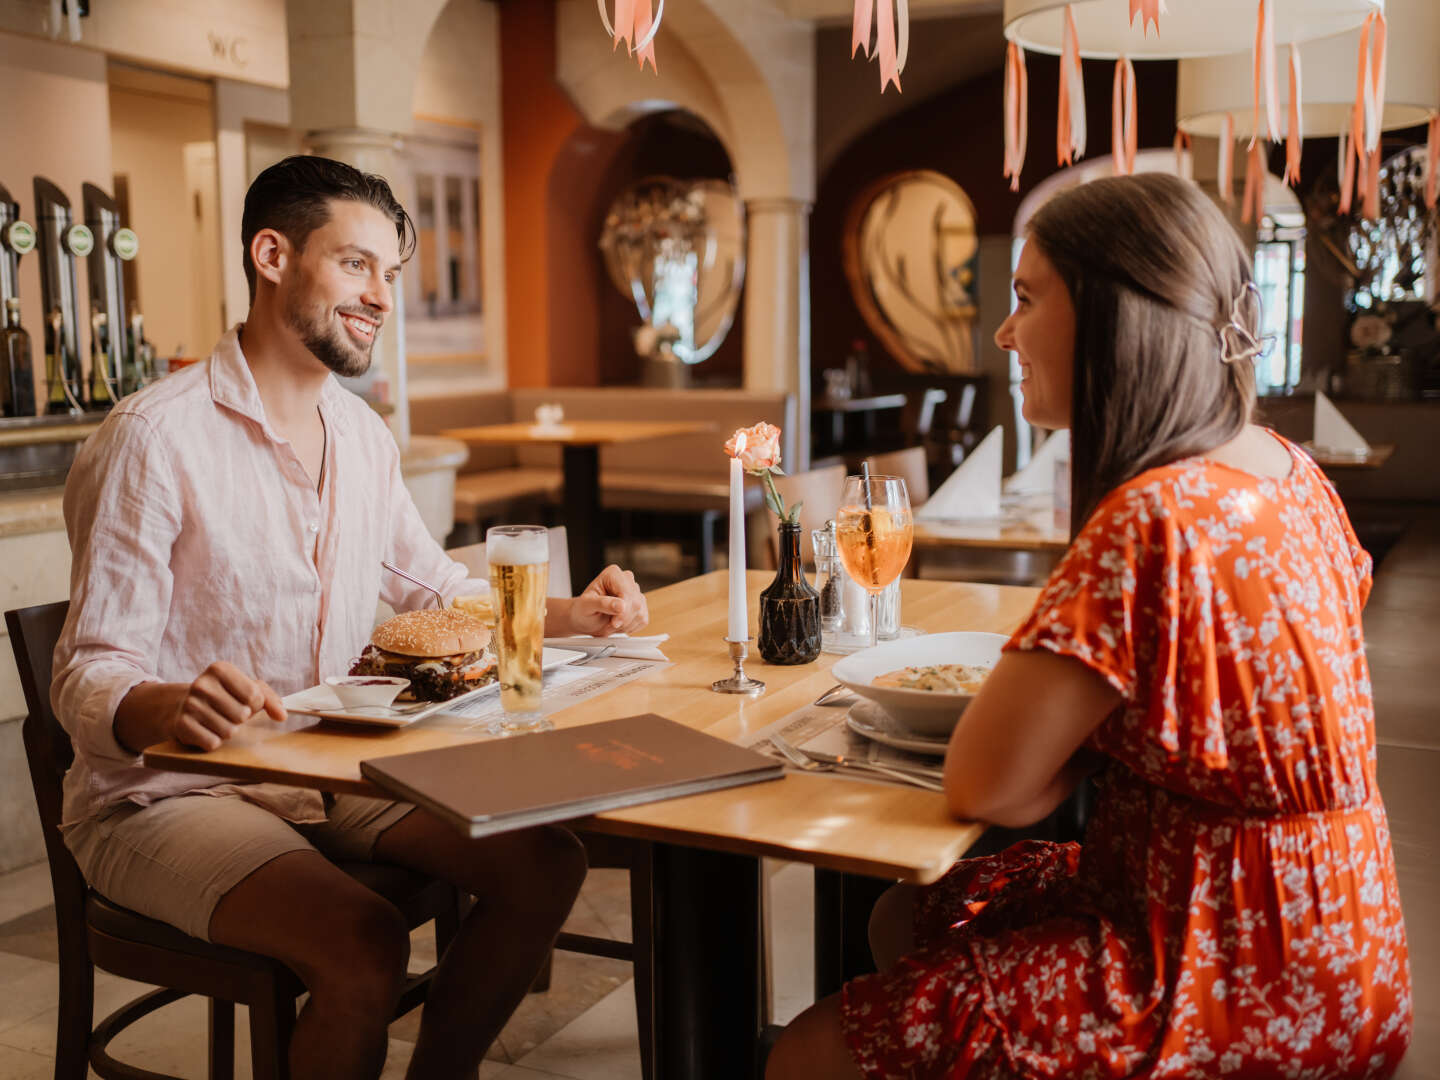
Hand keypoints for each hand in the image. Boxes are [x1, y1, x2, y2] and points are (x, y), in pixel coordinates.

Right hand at [170, 662, 285, 750]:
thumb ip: (270, 699)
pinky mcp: (182, 726)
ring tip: (216, 721)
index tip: (241, 700)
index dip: (254, 705)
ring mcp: (189, 705)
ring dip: (227, 731)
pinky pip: (213, 743)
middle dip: (240, 718)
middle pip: (242, 715)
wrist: (183, 707)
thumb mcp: (247, 689)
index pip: (254, 696)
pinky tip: (206, 730)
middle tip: (227, 712)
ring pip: (229, 731)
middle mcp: (202, 684)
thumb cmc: (224, 696)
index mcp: (219, 669)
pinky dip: (214, 741)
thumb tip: (282, 715)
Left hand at [567, 565, 648, 636]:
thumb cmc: (583, 610)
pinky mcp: (641, 605)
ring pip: (640, 613)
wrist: (585, 619)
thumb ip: (602, 604)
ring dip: (625, 625)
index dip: (623, 610)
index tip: (614, 623)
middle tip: (609, 625)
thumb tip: (621, 605)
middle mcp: (626, 580)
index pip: (627, 592)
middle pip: (636, 603)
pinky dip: (630, 627)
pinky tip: (618, 624)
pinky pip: (642, 620)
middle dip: (623, 620)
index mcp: (613, 574)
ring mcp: (635, 592)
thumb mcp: (586, 606)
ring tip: (611, 624)